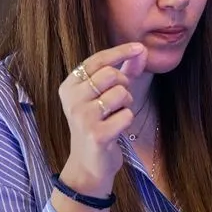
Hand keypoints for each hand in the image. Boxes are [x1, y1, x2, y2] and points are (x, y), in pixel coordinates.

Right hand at [58, 42, 147, 196]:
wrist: (88, 164)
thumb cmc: (99, 125)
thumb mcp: (107, 96)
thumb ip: (124, 71)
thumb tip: (141, 50)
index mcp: (70, 85)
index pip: (97, 60)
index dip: (120, 52)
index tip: (139, 47)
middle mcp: (72, 98)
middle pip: (112, 74)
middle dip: (125, 85)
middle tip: (119, 101)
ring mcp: (82, 117)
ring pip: (121, 94)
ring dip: (127, 104)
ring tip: (116, 116)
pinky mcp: (96, 134)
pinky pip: (126, 115)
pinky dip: (127, 121)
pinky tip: (116, 130)